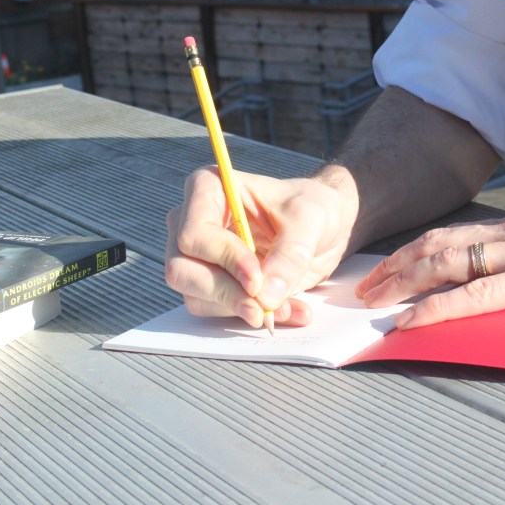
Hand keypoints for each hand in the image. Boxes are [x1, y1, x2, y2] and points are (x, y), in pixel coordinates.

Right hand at [165, 166, 354, 328]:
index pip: (194, 234)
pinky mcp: (211, 282)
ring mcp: (197, 256)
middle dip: (224, 293)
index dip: (224, 259)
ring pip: (194, 295)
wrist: (323, 227)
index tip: (257, 280)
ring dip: (238, 309)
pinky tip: (281, 311)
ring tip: (281, 309)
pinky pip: (214, 310)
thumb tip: (266, 296)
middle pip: (181, 268)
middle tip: (262, 309)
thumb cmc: (312, 208)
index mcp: (208, 189)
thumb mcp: (311, 220)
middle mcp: (192, 221)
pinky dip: (246, 316)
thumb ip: (290, 254)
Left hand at [355, 209, 504, 328]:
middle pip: (436, 246)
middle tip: (362, 288)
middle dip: (394, 266)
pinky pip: (478, 295)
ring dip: (404, 283)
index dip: (410, 251)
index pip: (449, 236)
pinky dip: (439, 308)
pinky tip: (413, 320)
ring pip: (448, 264)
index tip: (383, 268)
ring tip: (374, 303)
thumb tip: (497, 285)